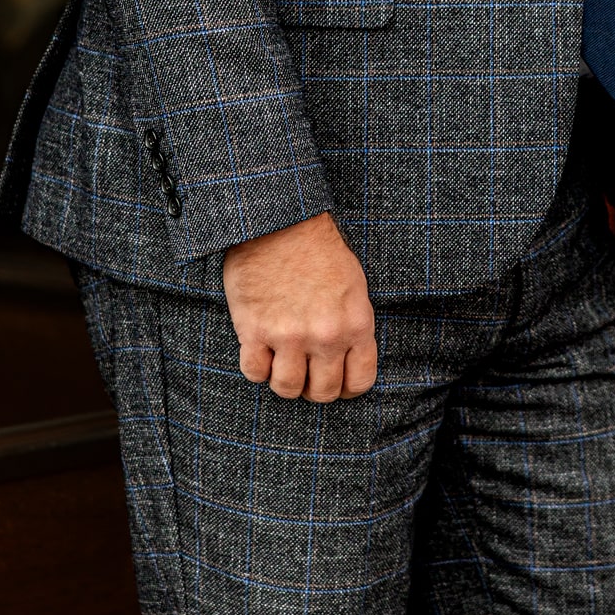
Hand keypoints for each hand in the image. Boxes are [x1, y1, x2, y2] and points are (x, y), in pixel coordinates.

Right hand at [223, 211, 376, 401]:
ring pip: (288, 389)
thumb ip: (352, 326)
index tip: (336, 380)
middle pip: (324, 392)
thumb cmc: (319, 250)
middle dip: (315, 388)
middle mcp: (326, 335)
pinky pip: (254, 373)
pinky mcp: (255, 330)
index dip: (347, 387)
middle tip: (306, 372)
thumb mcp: (354, 286)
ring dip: (284, 380)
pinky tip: (259, 349)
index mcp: (356, 324)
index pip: (360, 381)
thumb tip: (347, 359)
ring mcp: (290, 336)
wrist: (281, 221)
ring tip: (281, 361)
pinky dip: (256, 367)